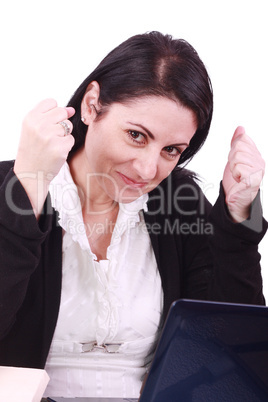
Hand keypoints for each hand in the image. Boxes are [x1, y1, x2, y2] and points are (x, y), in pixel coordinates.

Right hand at [14, 99, 74, 216]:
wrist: (30, 173)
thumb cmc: (33, 150)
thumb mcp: (34, 129)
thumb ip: (50, 116)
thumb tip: (71, 109)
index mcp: (30, 118)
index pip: (51, 102)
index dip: (53, 112)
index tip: (47, 123)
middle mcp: (39, 125)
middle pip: (62, 112)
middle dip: (60, 123)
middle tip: (50, 136)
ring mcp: (50, 137)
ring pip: (68, 126)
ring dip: (64, 135)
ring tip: (52, 144)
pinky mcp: (60, 148)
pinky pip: (71, 139)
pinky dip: (66, 146)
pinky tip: (56, 152)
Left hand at [222, 126, 264, 221]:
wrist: (234, 200)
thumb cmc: (235, 182)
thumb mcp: (233, 159)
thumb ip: (237, 143)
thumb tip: (241, 128)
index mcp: (256, 155)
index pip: (242, 140)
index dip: (233, 151)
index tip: (235, 162)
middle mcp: (260, 161)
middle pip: (239, 147)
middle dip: (232, 159)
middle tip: (236, 171)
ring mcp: (259, 170)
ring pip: (237, 157)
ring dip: (233, 168)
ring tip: (237, 176)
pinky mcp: (254, 179)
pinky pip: (239, 167)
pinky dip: (235, 174)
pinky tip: (239, 181)